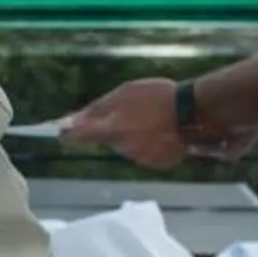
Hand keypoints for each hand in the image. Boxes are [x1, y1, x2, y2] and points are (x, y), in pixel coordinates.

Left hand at [60, 79, 189, 169]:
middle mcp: (122, 148)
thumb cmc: (158, 96)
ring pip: (127, 146)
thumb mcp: (124, 93)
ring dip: (133, 136)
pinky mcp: (158, 163)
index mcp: (110, 130)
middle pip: (106, 139)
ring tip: (152, 120)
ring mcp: (141, 158)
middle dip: (112, 129)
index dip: (68, 134)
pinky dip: (150, 144)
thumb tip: (70, 120)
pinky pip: (146, 153)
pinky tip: (163, 131)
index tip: (62, 130)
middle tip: (132, 113)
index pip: (77, 137)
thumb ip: (96, 109)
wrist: (195, 111)